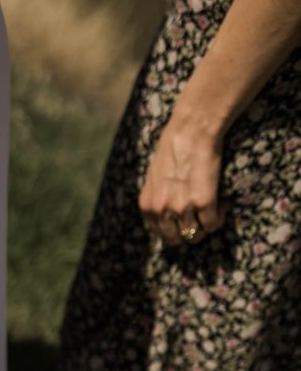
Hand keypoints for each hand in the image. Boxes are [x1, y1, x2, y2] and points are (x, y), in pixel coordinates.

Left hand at [138, 109, 226, 246]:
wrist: (192, 130)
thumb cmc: (173, 148)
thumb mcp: (153, 178)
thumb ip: (157, 200)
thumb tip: (167, 218)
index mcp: (148, 206)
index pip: (161, 235)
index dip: (176, 231)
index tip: (187, 220)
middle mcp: (162, 210)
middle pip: (178, 240)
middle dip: (191, 232)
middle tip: (201, 218)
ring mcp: (182, 208)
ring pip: (196, 235)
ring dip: (206, 226)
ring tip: (213, 208)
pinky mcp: (203, 202)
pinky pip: (213, 224)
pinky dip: (220, 218)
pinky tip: (222, 204)